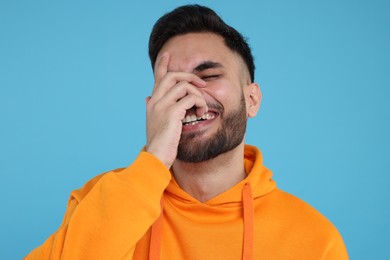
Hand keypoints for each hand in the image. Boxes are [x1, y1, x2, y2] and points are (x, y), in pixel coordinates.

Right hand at [145, 53, 207, 167]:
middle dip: (190, 76)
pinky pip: (191, 98)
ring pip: (184, 85)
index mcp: (152, 102)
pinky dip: (199, 103)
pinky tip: (201, 113)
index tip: (167, 54)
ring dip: (198, 95)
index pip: (157, 78)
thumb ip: (152, 109)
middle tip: (202, 84)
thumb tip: (146, 97)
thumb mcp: (153, 123)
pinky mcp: (172, 112)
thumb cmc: (158, 143)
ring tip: (202, 109)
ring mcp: (163, 105)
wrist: (155, 156)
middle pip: (172, 76)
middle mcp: (155, 101)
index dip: (162, 64)